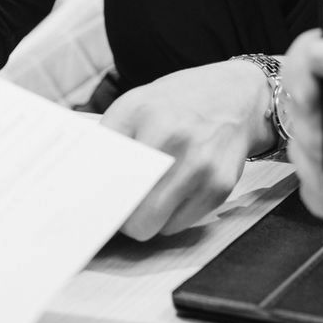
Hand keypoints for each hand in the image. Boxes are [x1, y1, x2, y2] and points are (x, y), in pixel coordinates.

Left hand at [102, 59, 273, 239]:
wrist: (239, 96)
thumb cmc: (180, 104)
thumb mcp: (137, 103)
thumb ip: (109, 138)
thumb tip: (83, 184)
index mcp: (140, 111)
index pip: (100, 168)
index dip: (91, 191)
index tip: (87, 202)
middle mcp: (172, 136)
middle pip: (126, 208)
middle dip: (118, 215)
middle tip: (118, 206)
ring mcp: (199, 164)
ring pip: (150, 226)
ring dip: (144, 219)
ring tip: (149, 196)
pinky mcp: (220, 186)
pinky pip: (177, 226)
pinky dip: (170, 218)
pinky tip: (176, 192)